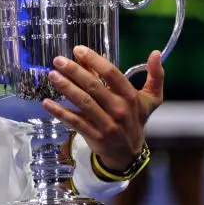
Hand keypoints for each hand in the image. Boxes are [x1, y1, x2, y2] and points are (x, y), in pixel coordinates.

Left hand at [42, 46, 163, 171]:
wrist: (129, 154)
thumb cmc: (136, 119)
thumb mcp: (151, 98)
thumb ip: (155, 75)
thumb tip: (156, 53)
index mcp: (130, 97)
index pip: (111, 74)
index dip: (94, 60)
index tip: (78, 49)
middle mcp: (119, 109)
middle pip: (93, 86)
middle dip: (74, 71)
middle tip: (58, 60)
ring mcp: (106, 124)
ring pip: (83, 102)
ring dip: (66, 88)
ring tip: (52, 75)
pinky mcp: (94, 136)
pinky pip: (74, 121)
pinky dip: (60, 112)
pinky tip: (47, 102)